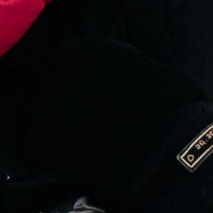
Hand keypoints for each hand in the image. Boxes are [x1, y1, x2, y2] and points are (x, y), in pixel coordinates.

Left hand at [1, 34, 212, 212]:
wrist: (171, 156)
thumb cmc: (176, 111)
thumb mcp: (160, 69)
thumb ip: (132, 60)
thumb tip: (132, 58)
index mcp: (89, 50)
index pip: (63, 57)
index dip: (74, 77)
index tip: (86, 94)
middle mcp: (62, 72)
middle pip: (49, 87)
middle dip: (62, 104)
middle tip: (86, 125)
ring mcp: (49, 105)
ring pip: (39, 116)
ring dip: (54, 129)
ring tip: (82, 146)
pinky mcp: (43, 139)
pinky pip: (36, 146)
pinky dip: (50, 156)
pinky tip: (76, 163)